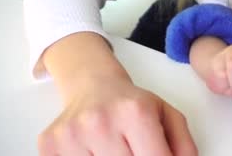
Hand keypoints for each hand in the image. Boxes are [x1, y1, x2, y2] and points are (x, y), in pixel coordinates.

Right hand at [38, 76, 196, 155]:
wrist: (92, 84)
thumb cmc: (131, 103)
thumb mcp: (165, 114)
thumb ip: (182, 145)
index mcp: (136, 112)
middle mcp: (101, 122)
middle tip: (133, 150)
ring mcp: (72, 135)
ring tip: (114, 150)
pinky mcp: (49, 144)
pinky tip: (94, 152)